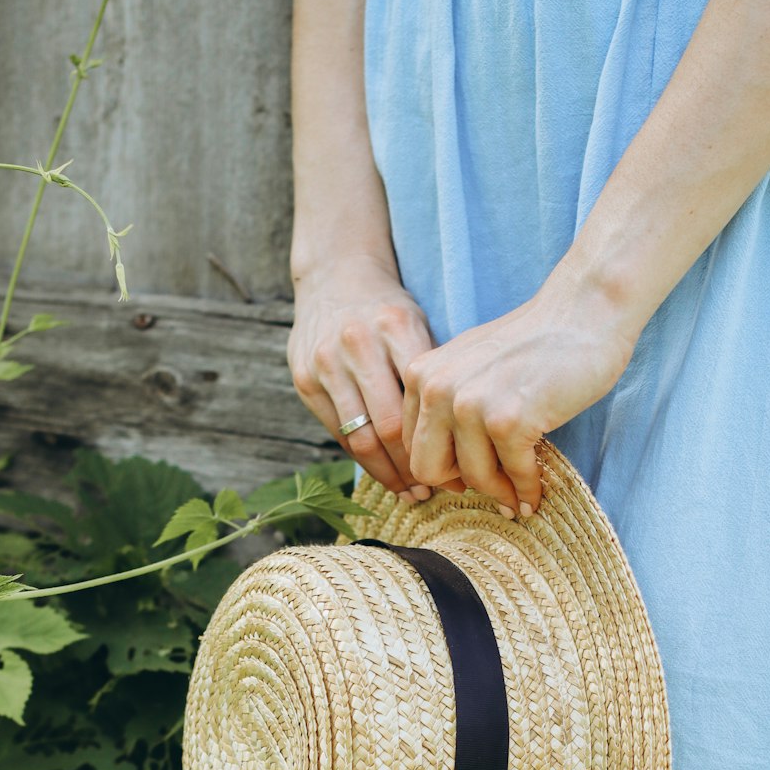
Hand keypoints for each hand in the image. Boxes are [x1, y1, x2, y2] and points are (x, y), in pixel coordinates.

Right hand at [288, 251, 459, 501]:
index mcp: (396, 327)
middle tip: (434, 490)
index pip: (422, 402)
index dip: (440, 444)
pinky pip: (338, 433)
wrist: (334, 277)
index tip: (458, 471)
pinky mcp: (304, 379)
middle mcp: (357, 344)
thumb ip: (432, 374)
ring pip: (360, 438)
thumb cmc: (388, 311)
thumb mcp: (418, 326)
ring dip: (388, 474)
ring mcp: (325, 363)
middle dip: (414, 467)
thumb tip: (465, 439)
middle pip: (389, 427)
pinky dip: (363, 459)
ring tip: (410, 492)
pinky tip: (383, 474)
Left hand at [402, 264, 642, 516]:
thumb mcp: (469, 367)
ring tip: (518, 491)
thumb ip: (446, 406)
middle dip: (460, 486)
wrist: (583, 312)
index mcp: (422, 376)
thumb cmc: (532, 344)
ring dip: (500, 492)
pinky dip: (527, 490)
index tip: (467, 476)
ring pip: (472, 479)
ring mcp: (471, 405)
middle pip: (428, 471)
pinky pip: (513, 476)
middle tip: (490, 487)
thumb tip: (440, 471)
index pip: (412, 448)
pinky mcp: (508, 421)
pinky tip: (535, 495)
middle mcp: (438, 389)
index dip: (442, 469)